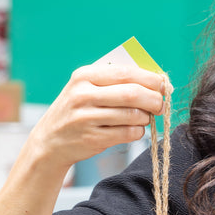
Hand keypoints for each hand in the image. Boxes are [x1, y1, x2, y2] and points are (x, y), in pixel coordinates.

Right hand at [26, 62, 169, 173]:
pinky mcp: (93, 138)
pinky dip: (138, 132)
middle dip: (154, 100)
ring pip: (133, 115)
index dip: (151, 79)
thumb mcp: (87, 88)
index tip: (164, 85)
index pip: (126, 73)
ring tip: (143, 118)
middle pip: (132, 94)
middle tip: (161, 105)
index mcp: (84, 76)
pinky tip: (133, 129)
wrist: (50, 141)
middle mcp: (83, 95)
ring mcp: (86, 118)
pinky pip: (129, 133)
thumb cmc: (78, 110)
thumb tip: (156, 81)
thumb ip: (116, 81)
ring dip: (146, 118)